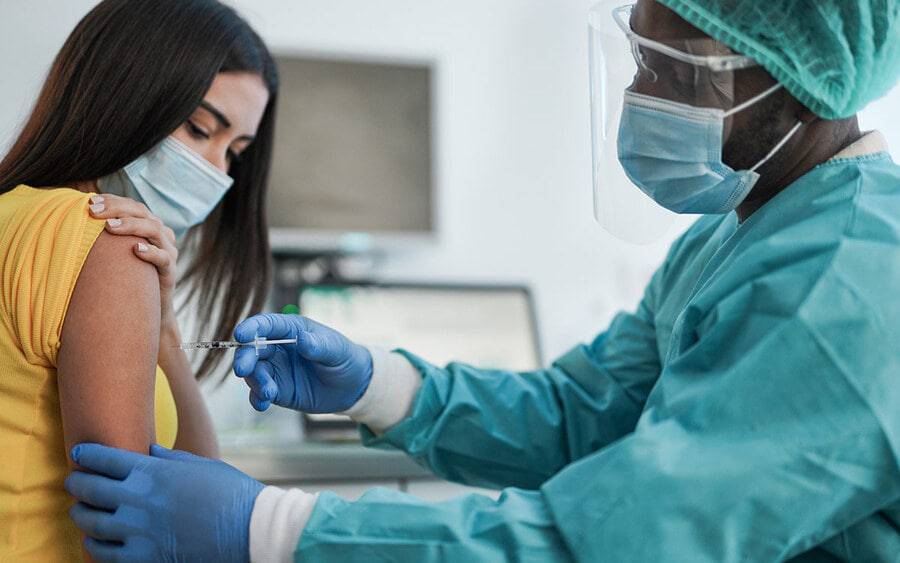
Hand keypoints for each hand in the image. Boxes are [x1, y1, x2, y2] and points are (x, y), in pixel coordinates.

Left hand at [65, 443, 262, 562]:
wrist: (251, 530)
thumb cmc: (231, 493)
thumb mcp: (201, 466)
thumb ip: (170, 458)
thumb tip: (150, 449)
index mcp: (154, 472)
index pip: (105, 459)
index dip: (87, 454)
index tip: (79, 453)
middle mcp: (139, 500)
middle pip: (90, 489)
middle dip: (76, 483)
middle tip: (73, 482)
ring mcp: (138, 532)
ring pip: (91, 523)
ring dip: (81, 515)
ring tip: (80, 512)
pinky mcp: (143, 558)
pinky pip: (104, 553)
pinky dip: (94, 545)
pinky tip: (95, 541)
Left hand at [88, 193, 177, 326]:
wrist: (149, 309)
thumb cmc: (128, 278)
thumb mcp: (117, 253)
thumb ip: (107, 237)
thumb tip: (76, 220)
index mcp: (149, 226)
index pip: (133, 206)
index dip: (113, 201)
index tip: (90, 202)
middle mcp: (162, 235)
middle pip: (143, 213)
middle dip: (117, 209)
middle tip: (94, 212)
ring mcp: (169, 252)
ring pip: (154, 230)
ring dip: (131, 226)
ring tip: (109, 227)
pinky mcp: (171, 271)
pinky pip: (164, 258)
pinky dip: (151, 252)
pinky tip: (136, 249)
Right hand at [232, 313, 372, 412]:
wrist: (351, 387)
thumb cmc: (344, 358)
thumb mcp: (337, 350)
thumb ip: (319, 345)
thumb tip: (302, 339)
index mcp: (292, 329)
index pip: (267, 324)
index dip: (252, 327)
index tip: (241, 334)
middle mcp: (278, 347)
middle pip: (253, 349)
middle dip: (245, 358)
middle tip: (243, 370)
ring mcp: (276, 369)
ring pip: (254, 372)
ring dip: (255, 382)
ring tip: (268, 393)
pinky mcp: (277, 389)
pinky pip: (260, 393)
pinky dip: (257, 398)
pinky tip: (262, 404)